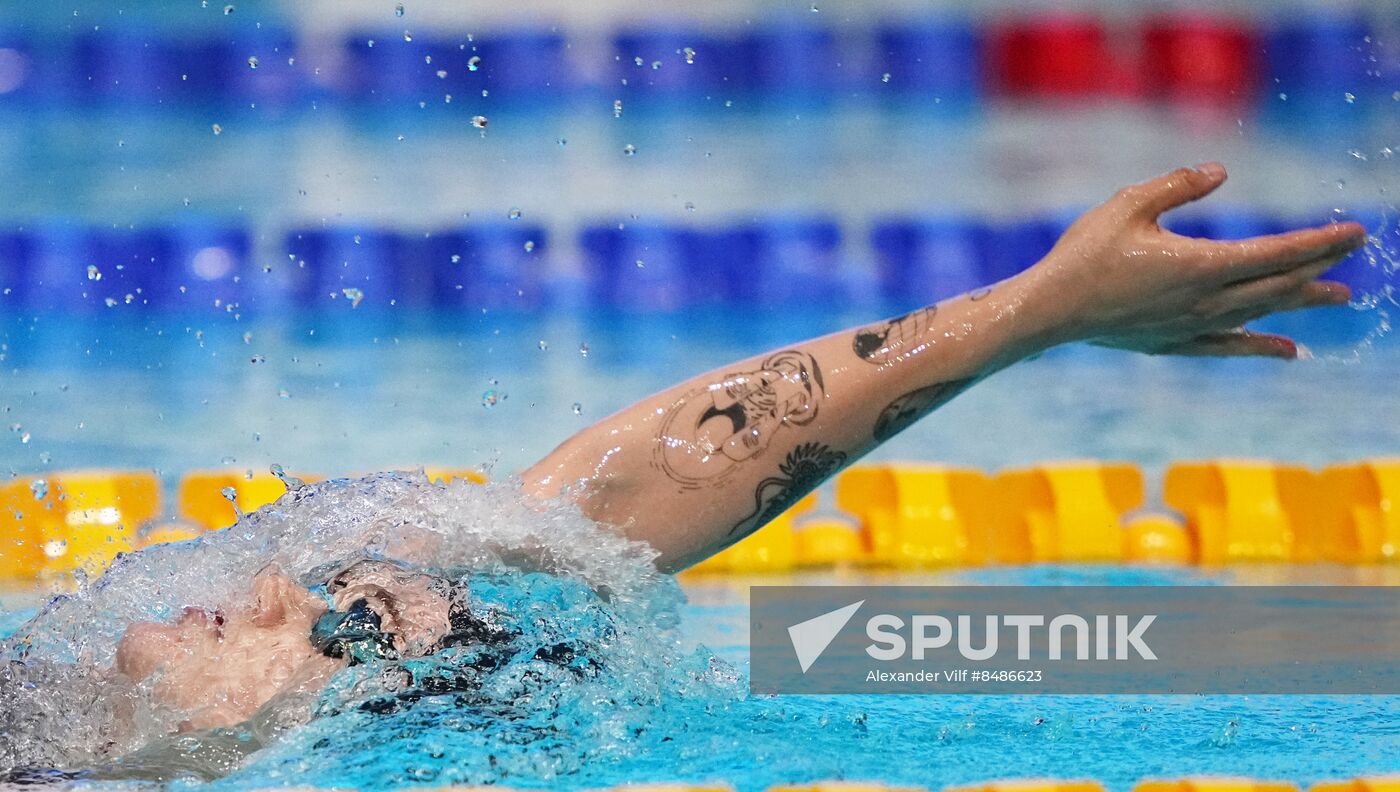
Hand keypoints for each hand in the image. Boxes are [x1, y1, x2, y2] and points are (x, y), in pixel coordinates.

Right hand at [1023, 162, 1367, 357]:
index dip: (1320, 242)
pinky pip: (1230, 345)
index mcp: (1201, 264)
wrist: (1050, 310)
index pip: (1277, 252)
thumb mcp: (1128, 204)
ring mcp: (1192, 325)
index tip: (1356, 232)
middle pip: (1279, 284)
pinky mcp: (1174, 341)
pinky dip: (1262, 345)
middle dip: (1321, 266)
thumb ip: (1177, 186)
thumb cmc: (1084, 253)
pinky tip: (1288, 350)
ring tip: (1340, 296)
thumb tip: (1219, 171)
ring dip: (1303, 302)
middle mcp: (1206, 300)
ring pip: (1261, 313)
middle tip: (1356, 255)